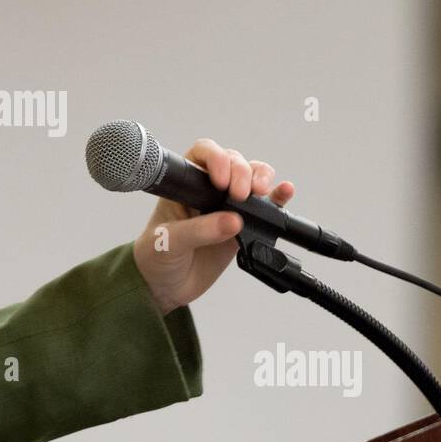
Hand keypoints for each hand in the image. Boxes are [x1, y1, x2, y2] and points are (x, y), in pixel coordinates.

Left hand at [132, 139, 294, 315]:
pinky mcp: (244, 225)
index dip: (217, 159)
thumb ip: (199, 231)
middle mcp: (207, 190)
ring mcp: (227, 206)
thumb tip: (232, 221)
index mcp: (184, 186)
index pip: (203, 154)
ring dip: (261, 178)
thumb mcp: (169, 242)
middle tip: (239, 195)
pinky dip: (278, 198)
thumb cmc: (156, 257)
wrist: (164, 286)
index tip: (221, 181)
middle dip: (242, 172)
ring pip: (252, 177)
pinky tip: (285, 192)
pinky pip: (266, 206)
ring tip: (260, 192)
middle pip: (233, 162)